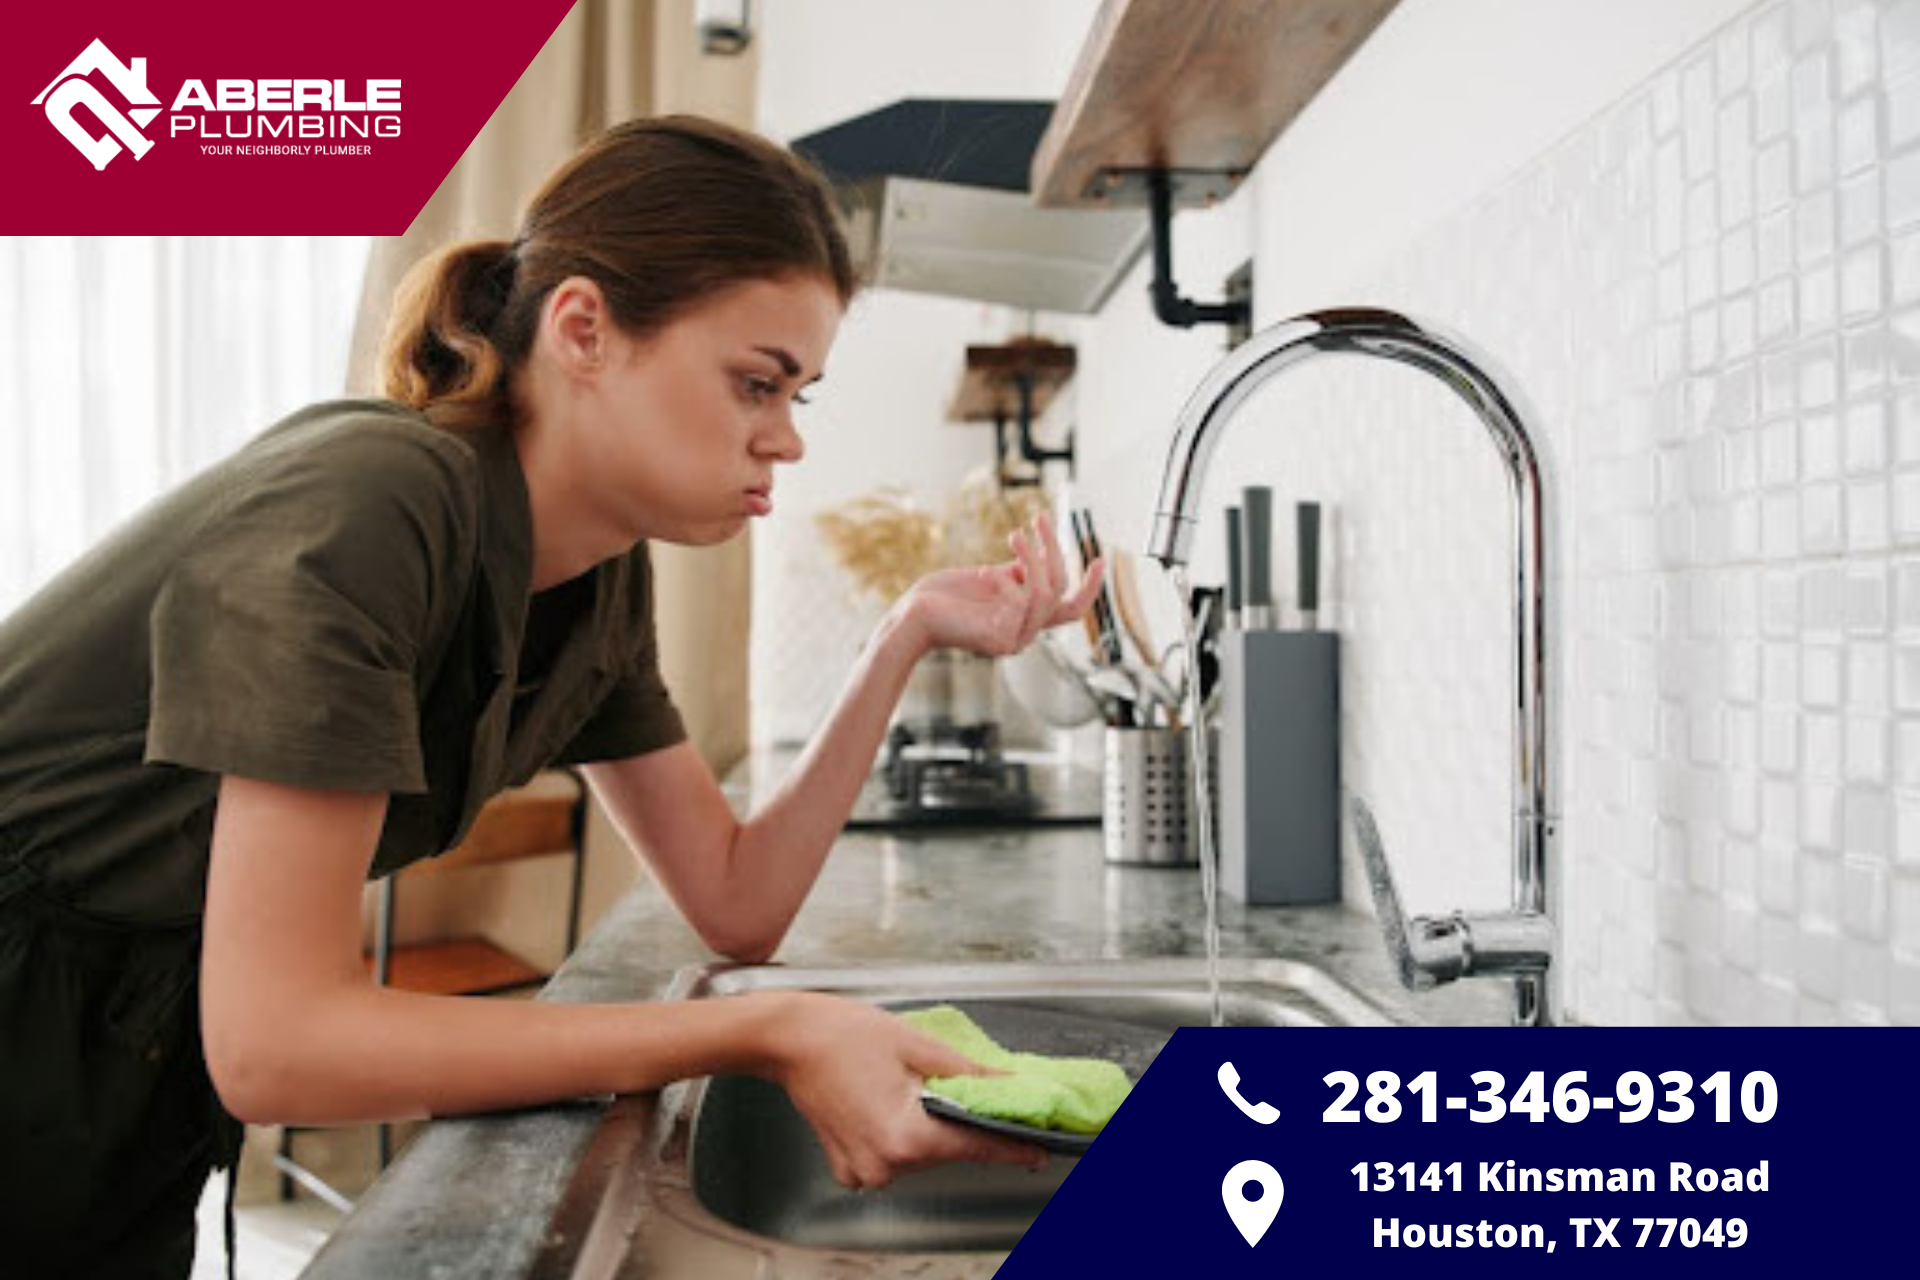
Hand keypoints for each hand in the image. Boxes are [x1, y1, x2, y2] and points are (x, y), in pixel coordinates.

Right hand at [758, 991, 1047, 1188]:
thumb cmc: (843, 1034)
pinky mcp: (849, 1167)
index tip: (1041, 1150)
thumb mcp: (919, 1046)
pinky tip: (885, 1101)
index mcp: (905, 1137)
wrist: (790, 1038)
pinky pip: (892, 1156)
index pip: (975, 1146)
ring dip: (928, 1125)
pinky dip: (899, 1133)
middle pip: (947, 1149)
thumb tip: (1010, 1086)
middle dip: (962, 1122)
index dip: (1013, 1146)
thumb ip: (970, 1074)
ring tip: (907, 1085)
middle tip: (964, 1090)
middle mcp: (884, 1164)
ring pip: (921, 1153)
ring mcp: (863, 1170)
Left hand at [899, 513, 1104, 657]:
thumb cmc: (945, 595)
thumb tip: (1038, 553)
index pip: (1069, 607)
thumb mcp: (990, 577)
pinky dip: (1006, 582)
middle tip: (1038, 518)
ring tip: (1013, 535)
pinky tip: (984, 573)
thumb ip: (1018, 572)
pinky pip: (1022, 602)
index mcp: (1024, 619)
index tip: (1101, 557)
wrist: (912, 615)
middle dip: (1053, 549)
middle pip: (1060, 590)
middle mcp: (1025, 634)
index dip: (1089, 585)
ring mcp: (1015, 640)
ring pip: (1046, 593)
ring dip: (1032, 558)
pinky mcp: (1001, 640)